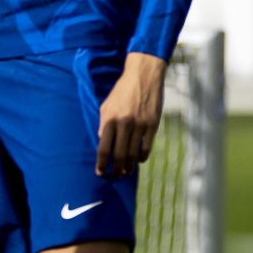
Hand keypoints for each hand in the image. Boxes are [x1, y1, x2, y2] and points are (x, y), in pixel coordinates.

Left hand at [96, 51, 166, 178]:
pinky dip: (142, 157)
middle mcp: (124, 124)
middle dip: (116, 169)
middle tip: (115, 176)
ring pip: (134, 154)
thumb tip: (102, 141)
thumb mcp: (106, 105)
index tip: (100, 172)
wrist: (143, 77)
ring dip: (130, 166)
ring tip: (126, 172)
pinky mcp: (153, 125)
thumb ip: (103, 124)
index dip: (101, 163)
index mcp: (109, 119)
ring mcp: (140, 125)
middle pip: (120, 155)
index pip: (104, 148)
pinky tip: (138, 161)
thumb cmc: (122, 92)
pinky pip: (147, 147)